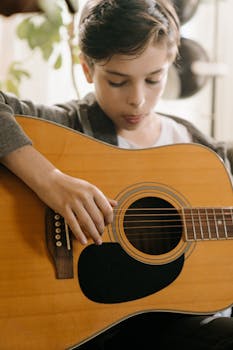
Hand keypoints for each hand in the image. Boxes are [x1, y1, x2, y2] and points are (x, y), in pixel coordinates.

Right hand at [2, 145, 116, 244]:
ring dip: (93, 234)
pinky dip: (80, 235)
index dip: (109, 219)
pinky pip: (73, 224)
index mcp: (92, 190)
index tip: (107, 224)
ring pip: (87, 223)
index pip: (107, 208)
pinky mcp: (63, 208)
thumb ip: (101, 197)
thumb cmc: (69, 184)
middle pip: (98, 218)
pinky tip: (83, 241)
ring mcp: (74, 202)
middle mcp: (85, 196)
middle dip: (101, 230)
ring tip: (96, 240)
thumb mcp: (87, 187)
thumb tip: (115, 204)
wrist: (49, 179)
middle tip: (101, 235)